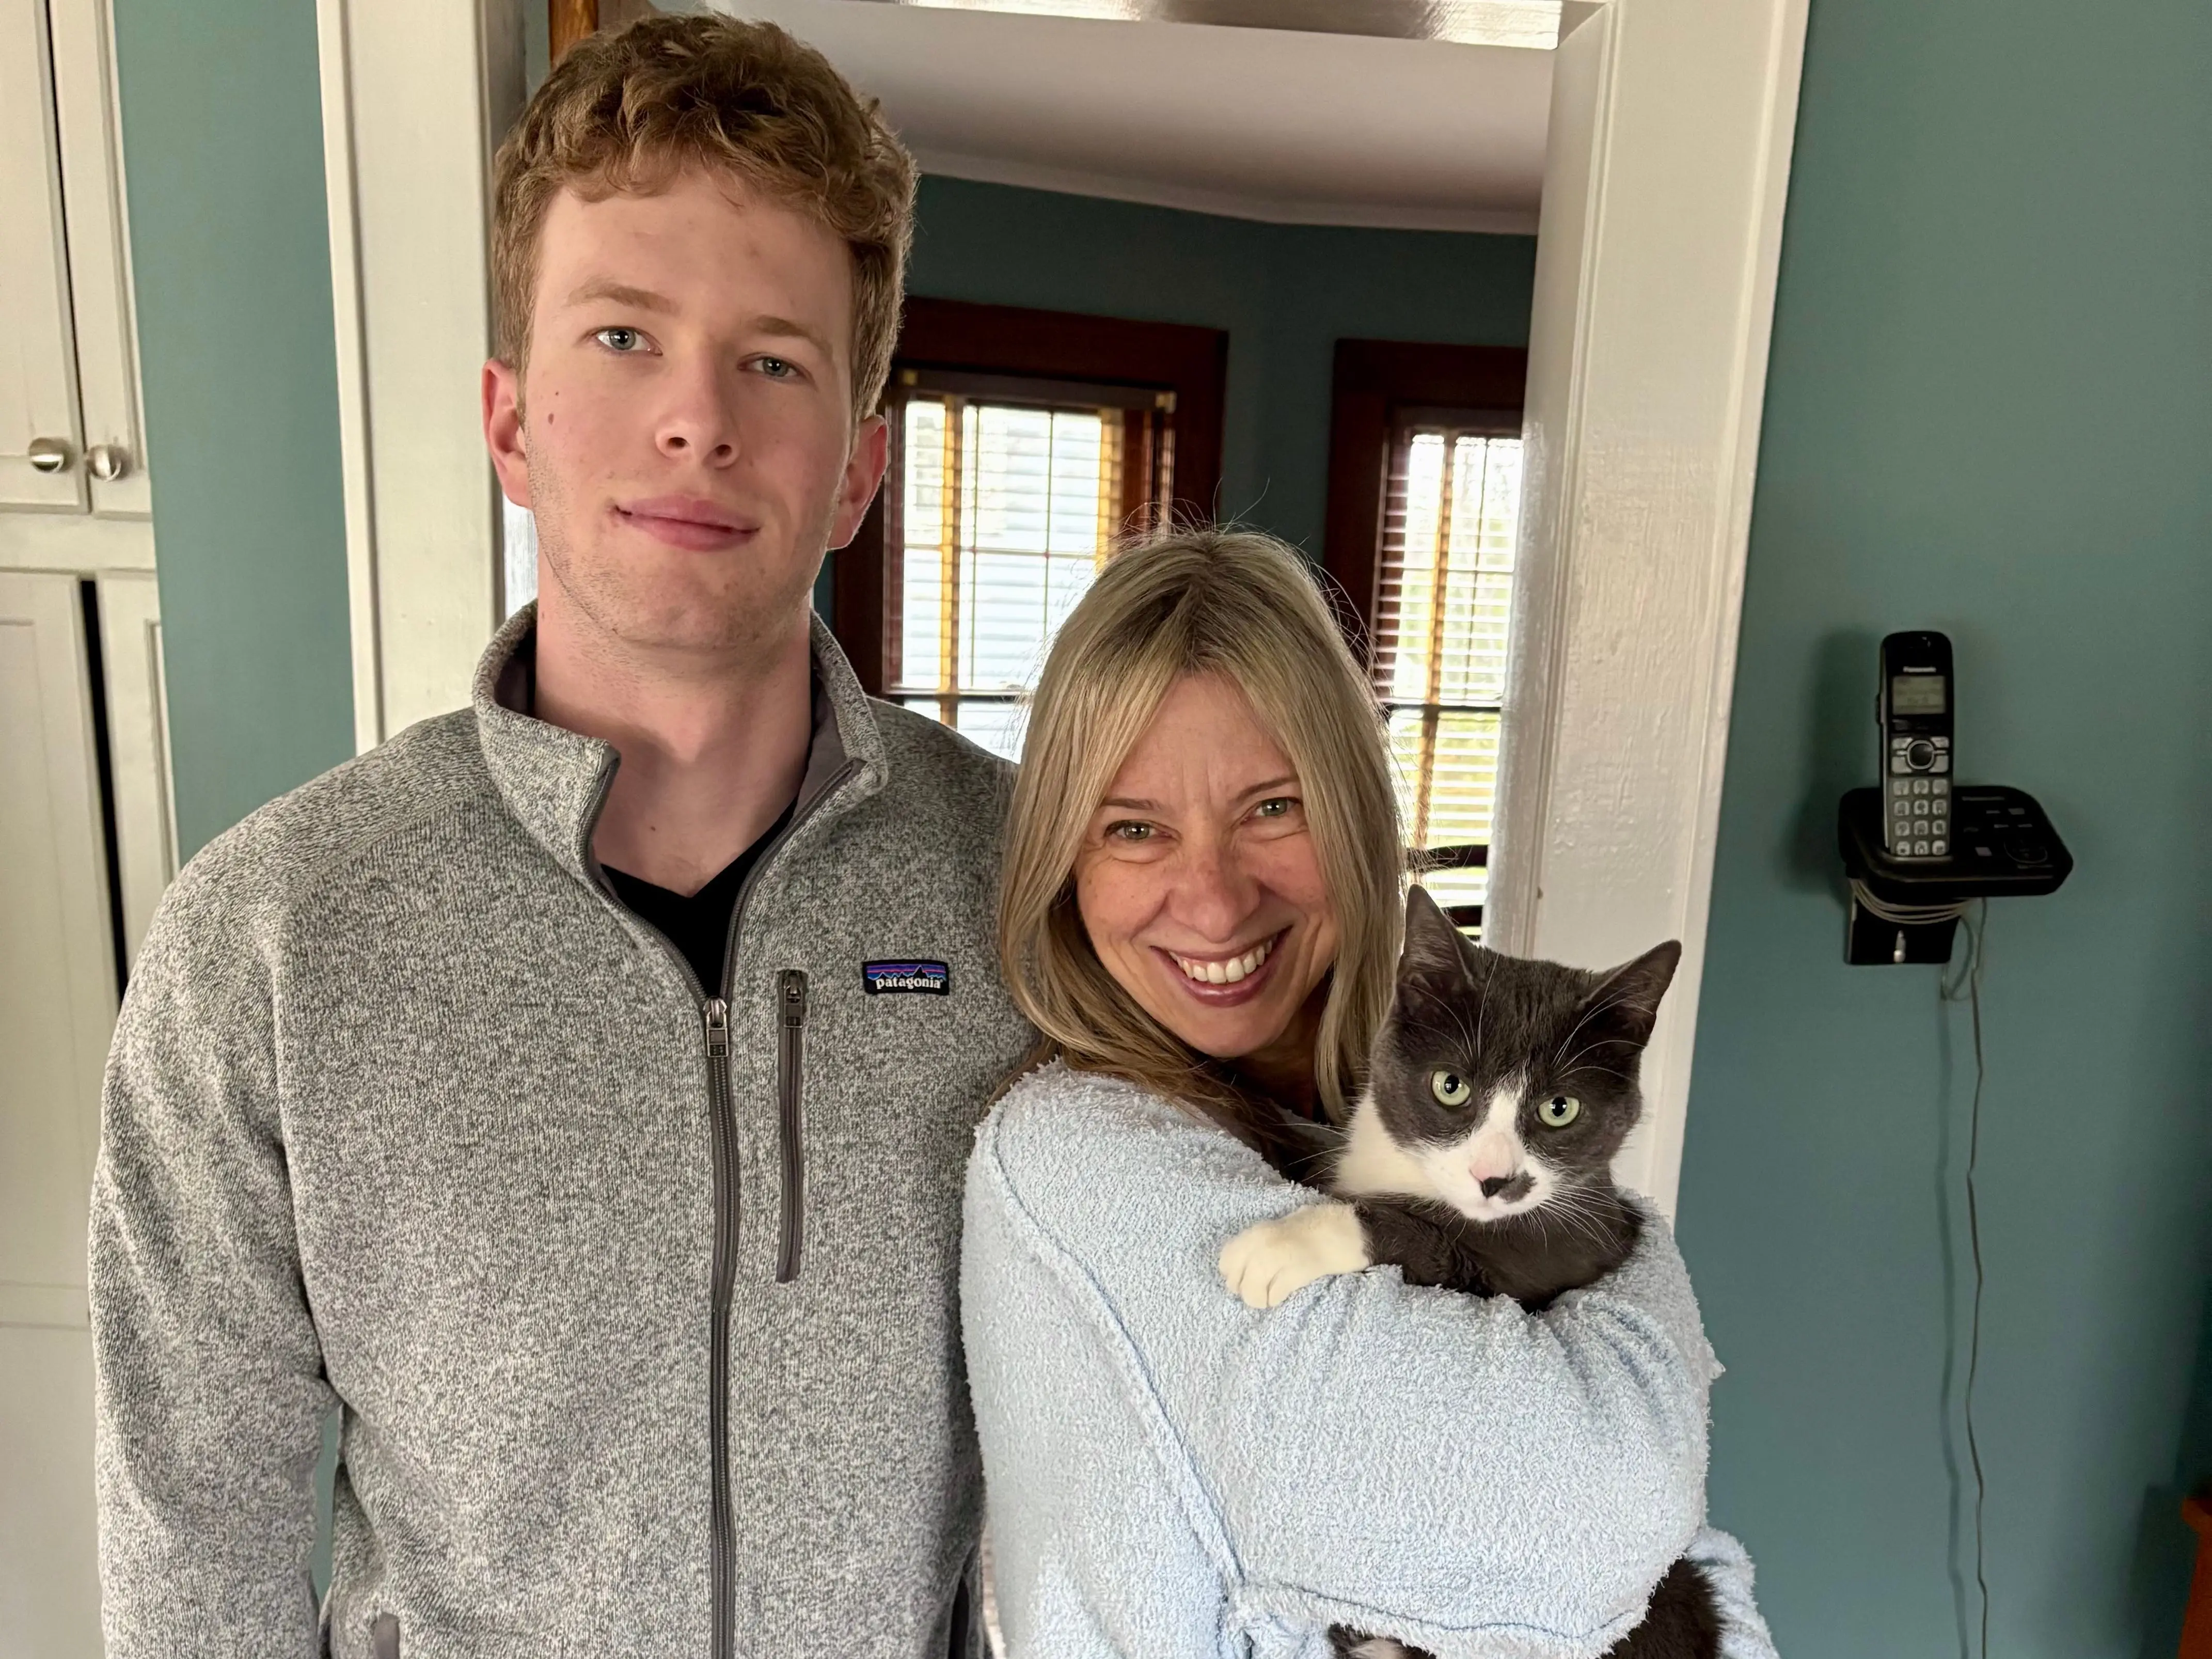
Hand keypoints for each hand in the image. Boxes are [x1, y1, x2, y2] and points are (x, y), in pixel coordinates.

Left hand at [1218, 1202, 1370, 1307]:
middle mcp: (1263, 1244)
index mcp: (1254, 1233)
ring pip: (1252, 1292)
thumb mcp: (1270, 1232)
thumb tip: (1233, 1273)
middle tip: (1258, 1291)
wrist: (1340, 1231)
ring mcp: (1281, 1257)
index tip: (1243, 1277)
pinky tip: (1283, 1294)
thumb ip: (1251, 1248)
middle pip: (1236, 1283)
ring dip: (1260, 1299)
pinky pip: (1276, 1294)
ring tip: (1270, 1296)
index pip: (1225, 1261)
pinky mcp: (1299, 1271)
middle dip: (1245, 1292)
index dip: (1232, 1274)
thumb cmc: (1304, 1232)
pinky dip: (1276, 1298)